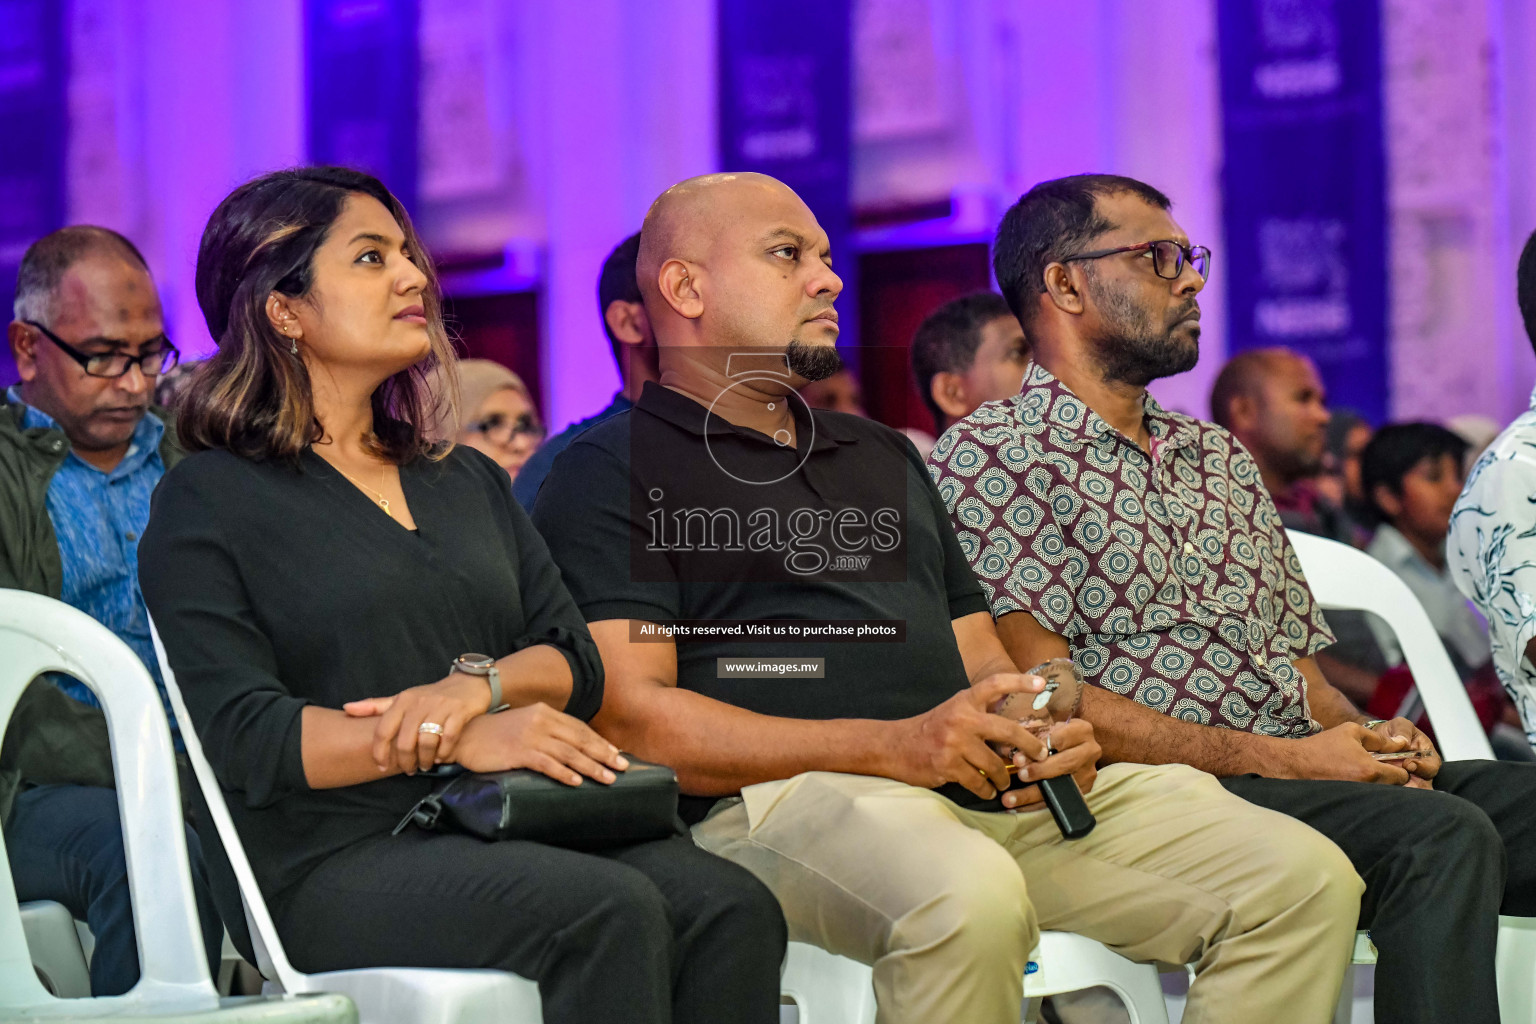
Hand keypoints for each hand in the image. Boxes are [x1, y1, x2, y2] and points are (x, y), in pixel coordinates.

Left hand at [345, 671, 493, 774]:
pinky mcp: (459, 711)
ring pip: (426, 741)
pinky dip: (444, 752)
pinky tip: (442, 757)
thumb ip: (376, 706)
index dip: (379, 752)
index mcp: (402, 700)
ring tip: (425, 765)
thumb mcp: (403, 699)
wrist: (468, 684)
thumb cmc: (430, 696)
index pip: (383, 730)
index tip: (381, 766)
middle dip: (405, 761)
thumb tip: (346, 708)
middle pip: (405, 741)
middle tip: (409, 770)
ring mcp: (440, 706)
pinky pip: (448, 738)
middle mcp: (419, 702)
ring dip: (425, 759)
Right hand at [452, 702, 629, 785]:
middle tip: (622, 768)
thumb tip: (571, 750)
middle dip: (603, 755)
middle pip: (579, 740)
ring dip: (590, 767)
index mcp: (544, 713)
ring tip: (607, 779)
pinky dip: (564, 772)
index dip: (600, 742)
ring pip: (568, 752)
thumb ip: (546, 733)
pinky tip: (576, 782)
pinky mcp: (518, 751)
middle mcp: (540, 721)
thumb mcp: (525, 725)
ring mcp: (530, 735)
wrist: (464, 735)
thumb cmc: (496, 734)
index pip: (579, 728)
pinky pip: (546, 763)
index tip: (616, 754)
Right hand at [886, 673, 1050, 800]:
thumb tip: (1015, 734)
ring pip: (995, 763)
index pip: (995, 684)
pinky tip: (988, 790)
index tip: (1043, 685)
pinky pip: (978, 782)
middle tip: (1040, 754)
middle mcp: (961, 718)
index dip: (1020, 682)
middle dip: (1030, 745)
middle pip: (1007, 730)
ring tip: (1005, 781)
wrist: (894, 746)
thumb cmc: (930, 730)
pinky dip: (987, 789)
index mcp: (964, 701)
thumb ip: (979, 715)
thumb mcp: (954, 712)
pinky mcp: (947, 765)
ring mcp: (954, 742)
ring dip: (1004, 777)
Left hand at [1002, 719, 1100, 810]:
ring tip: (1010, 799)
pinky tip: (1017, 807)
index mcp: (1081, 731)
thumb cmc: (1054, 733)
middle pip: (1065, 762)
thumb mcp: (1046, 727)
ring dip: (1033, 794)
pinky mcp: (1084, 790)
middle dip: (1040, 771)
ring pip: (1061, 785)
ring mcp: (1088, 772)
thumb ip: (1032, 736)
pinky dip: (1035, 805)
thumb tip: (1010, 752)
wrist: (1074, 744)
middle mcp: (1090, 751)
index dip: (1038, 748)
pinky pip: (1058, 799)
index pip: (1059, 739)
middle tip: (1020, 776)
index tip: (1019, 758)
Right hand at [1274, 722, 1413, 785]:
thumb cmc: (1323, 746)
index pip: (1403, 776)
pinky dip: (1367, 791)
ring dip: (1380, 785)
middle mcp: (1367, 787)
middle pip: (1395, 788)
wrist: (1297, 764)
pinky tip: (1355, 780)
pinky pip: (1369, 798)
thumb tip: (1400, 744)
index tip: (1392, 762)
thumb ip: (1379, 738)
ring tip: (1365, 773)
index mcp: (1370, 770)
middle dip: (1392, 778)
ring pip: (1382, 794)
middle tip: (1381, 767)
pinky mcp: (1349, 803)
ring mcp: (1358, 797)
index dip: (1400, 767)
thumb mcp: (1351, 731)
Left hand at [1368, 716, 1440, 785]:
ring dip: (1401, 790)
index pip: (1432, 767)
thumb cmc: (1394, 731)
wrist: (1377, 738)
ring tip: (1390, 787)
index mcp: (1428, 756)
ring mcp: (1409, 780)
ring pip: (1409, 791)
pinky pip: (1395, 791)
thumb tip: (1404, 742)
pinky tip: (1382, 789)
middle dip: (1413, 785)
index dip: (1423, 768)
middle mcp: (1421, 771)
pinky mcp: (1395, 785)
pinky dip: (1390, 791)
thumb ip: (1403, 730)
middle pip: (1423, 785)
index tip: (1408, 764)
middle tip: (1401, 783)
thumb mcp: (1400, 725)